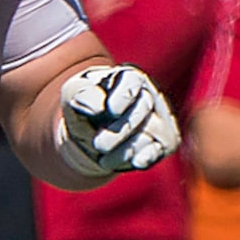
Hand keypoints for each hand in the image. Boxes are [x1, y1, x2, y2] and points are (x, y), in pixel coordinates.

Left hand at [58, 65, 179, 175]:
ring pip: (148, 133)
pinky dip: (145, 158)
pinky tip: (136, 163)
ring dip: (124, 150)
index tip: (111, 110)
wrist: (92, 136)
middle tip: (98, 145)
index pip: (131, 82)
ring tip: (104, 159)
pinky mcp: (165, 143)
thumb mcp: (74, 95)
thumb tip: (98, 107)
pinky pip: (159, 151)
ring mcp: (161, 119)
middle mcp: (151, 94)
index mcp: (129, 76)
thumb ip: (82, 95)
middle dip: (119, 130)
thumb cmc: (84, 108)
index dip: (123, 96)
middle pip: (142, 108)